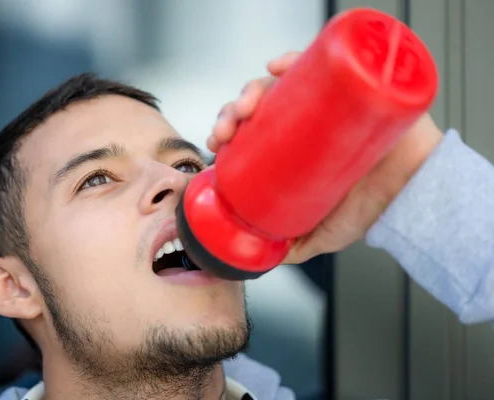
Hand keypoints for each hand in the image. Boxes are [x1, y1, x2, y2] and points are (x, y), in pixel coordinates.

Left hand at [208, 51, 444, 263]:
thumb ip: (297, 246)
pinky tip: (276, 67)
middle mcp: (306, 120)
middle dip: (232, 112)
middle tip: (228, 129)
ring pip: (278, 84)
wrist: (417, 193)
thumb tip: (268, 258)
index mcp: (293, 146)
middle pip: (258, 105)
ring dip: (252, 88)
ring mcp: (326, 101)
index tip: (219, 141)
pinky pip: (318, 61)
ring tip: (246, 107)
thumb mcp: (325, 231)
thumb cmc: (374, 206)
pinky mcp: (350, 87)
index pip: (250, 129)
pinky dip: (293, 59)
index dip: (227, 129)